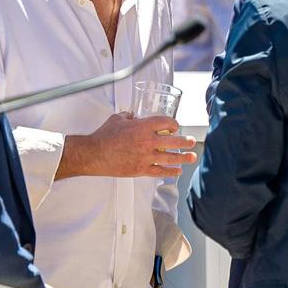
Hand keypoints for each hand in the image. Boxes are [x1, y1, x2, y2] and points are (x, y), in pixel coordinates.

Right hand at [64, 113, 196, 179]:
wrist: (95, 154)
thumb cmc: (104, 136)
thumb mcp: (117, 119)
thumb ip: (128, 116)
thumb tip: (132, 116)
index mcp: (143, 126)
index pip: (166, 122)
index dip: (174, 123)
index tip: (175, 126)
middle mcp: (147, 141)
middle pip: (173, 140)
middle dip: (185, 141)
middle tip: (191, 141)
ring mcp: (146, 157)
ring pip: (170, 157)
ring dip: (183, 157)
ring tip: (191, 157)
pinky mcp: (141, 169)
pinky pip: (160, 171)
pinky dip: (170, 172)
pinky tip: (177, 171)